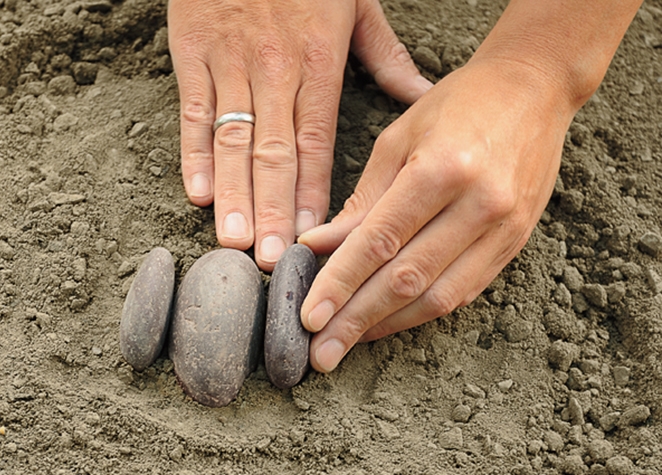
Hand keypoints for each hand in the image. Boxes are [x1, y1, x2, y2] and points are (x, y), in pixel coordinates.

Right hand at [168, 0, 432, 269]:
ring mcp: (230, 63)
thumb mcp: (357, 3)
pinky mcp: (193, 52)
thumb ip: (384, 56)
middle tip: (272, 260)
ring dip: (233, 195)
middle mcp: (274, 70)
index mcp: (318, 62)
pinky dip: (193, 153)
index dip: (315, 193)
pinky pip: (193, 110)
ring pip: (232, 140)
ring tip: (235, 241)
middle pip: (273, 153)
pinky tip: (198, 193)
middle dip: (274, 210)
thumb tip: (421, 94)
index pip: (316, 142)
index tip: (315, 237)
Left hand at [299, 58, 576, 372]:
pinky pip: (464, 291)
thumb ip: (362, 202)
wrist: (533, 90)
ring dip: (388, 326)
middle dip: (357, 320)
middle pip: (406, 279)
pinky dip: (422, 312)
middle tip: (320, 353)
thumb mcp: (398, 140)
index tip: (308, 317)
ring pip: (438, 296)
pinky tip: (389, 322)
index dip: (340, 283)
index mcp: (442, 170)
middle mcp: (479, 206)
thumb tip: (319, 248)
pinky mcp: (516, 243)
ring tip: (348, 345)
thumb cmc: (456, 106)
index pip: (380, 241)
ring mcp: (504, 229)